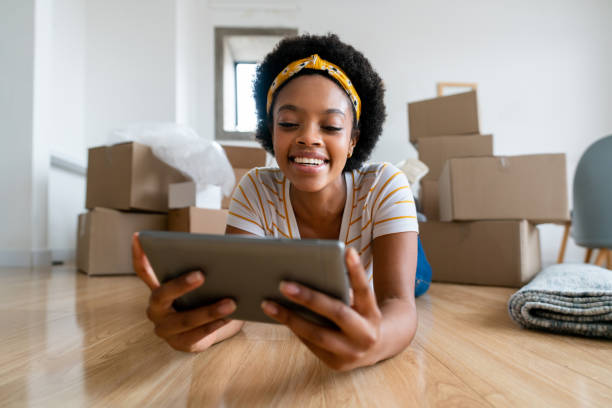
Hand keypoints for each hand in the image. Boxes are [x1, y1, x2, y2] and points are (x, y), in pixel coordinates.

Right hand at [132, 233, 239, 351]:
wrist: (214, 326)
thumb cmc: (207, 295)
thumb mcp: (204, 280)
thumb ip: (205, 266)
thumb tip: (225, 249)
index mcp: (158, 287)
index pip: (143, 270)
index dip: (139, 254)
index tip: (140, 237)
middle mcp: (156, 308)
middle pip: (162, 295)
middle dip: (181, 285)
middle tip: (202, 274)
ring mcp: (165, 328)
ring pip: (184, 320)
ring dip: (208, 311)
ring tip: (231, 303)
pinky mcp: (179, 344)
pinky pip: (195, 336)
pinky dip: (213, 327)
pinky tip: (227, 319)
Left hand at [261, 248, 382, 370]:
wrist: (375, 348)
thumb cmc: (359, 314)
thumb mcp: (360, 302)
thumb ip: (344, 289)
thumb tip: (311, 272)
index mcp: (373, 313)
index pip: (365, 289)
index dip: (357, 271)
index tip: (346, 251)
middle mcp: (366, 335)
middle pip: (337, 313)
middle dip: (309, 298)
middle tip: (283, 284)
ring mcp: (351, 353)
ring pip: (317, 334)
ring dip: (290, 318)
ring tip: (268, 303)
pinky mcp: (335, 364)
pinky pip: (310, 344)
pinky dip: (294, 327)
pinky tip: (277, 315)